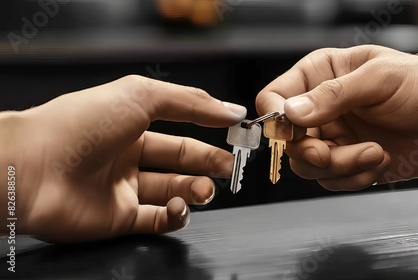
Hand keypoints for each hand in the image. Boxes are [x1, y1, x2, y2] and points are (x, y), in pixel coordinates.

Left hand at [0, 75, 246, 242]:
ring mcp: (124, 188)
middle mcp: (128, 156)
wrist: (34, 169)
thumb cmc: (82, 124)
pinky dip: (176, 216)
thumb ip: (191, 102)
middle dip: (209, 163)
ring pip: (174, 191)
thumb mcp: (141, 96)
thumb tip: (231, 109)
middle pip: (181, 161)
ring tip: (205, 188)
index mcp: (131, 123)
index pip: (180, 126)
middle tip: (229, 167)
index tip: (236, 133)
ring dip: (196, 190)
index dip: (209, 129)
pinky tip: (180, 207)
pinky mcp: (119, 218)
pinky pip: (158, 220)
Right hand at [256, 45, 417, 190]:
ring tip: (375, 153)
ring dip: (340, 167)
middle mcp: (317, 109)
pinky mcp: (344, 162)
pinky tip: (379, 161)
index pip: (274, 96)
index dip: (276, 117)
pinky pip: (330, 181)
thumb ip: (333, 95)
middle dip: (312, 153)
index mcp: (317, 76)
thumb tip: (291, 112)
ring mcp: (330, 138)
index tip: (295, 132)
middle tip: (331, 154)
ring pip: (307, 166)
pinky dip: (354, 178)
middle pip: (287, 141)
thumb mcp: (378, 79)